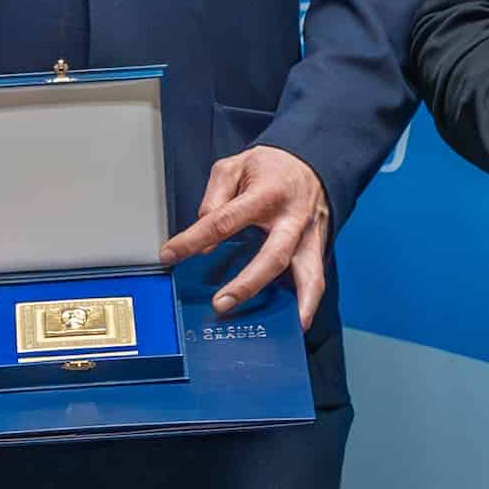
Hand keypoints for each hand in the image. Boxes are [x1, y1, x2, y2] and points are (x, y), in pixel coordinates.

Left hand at [168, 142, 332, 323]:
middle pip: (272, 256)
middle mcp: (292, 218)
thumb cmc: (270, 167)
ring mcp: (309, 235)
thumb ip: (214, 199)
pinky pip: (316, 277)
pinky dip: (310, 301)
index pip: (224, 220)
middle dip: (247, 284)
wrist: (310, 161)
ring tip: (286, 326)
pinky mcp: (318, 246)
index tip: (170, 255)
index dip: (194, 239)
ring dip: (297, 302)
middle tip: (221, 303)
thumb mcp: (234, 167)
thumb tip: (204, 239)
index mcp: (267, 194)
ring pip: (308, 273)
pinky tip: (299, 320)